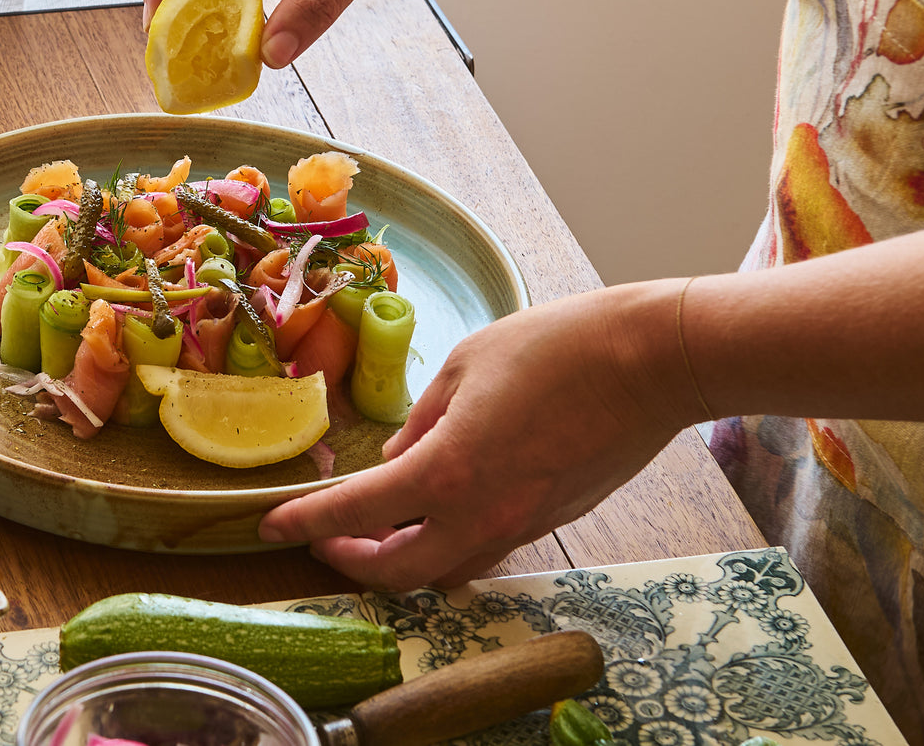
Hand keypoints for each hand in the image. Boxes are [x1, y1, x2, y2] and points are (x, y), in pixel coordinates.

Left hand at [258, 280, 696, 590]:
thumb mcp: (463, 366)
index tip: (271, 527)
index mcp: (446, 471)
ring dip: (402, 561)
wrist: (652, 364)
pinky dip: (448, 544)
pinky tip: (440, 509)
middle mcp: (481, 516)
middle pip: (397, 575)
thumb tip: (395, 460)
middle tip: (326, 537)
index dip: (304, 524)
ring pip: (444, 573)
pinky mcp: (551, 522)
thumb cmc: (556, 347)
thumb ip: (420, 422)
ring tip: (378, 527)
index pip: (354, 514)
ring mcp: (521, 526)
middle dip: (351, 562)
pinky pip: (484, 551)